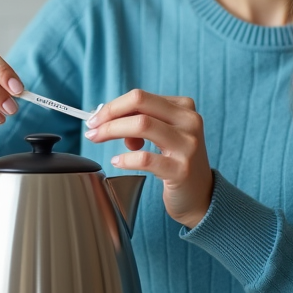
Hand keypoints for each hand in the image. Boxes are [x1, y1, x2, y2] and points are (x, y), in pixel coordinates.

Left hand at [84, 89, 212, 227]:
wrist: (201, 195)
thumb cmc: (177, 162)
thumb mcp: (165, 135)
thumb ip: (142, 122)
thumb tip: (107, 118)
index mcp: (184, 108)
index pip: (141, 97)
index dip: (114, 105)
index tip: (96, 117)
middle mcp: (189, 122)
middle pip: (140, 104)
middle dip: (109, 114)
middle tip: (92, 127)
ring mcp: (187, 145)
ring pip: (142, 125)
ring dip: (112, 130)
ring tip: (98, 139)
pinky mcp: (181, 169)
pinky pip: (145, 158)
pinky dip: (125, 158)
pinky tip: (117, 161)